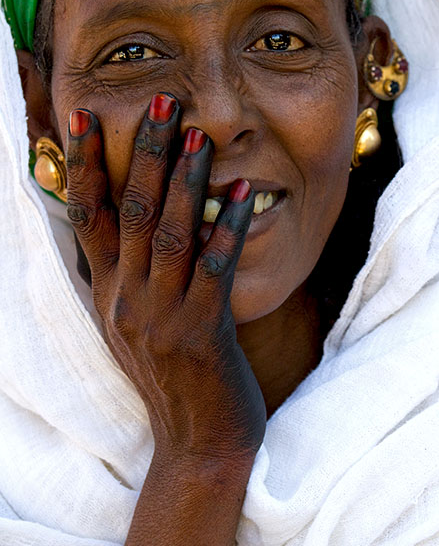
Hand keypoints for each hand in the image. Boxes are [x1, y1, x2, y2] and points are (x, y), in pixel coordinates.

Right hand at [65, 92, 265, 461]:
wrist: (195, 442)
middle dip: (145, 155)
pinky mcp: (201, 333)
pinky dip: (228, 229)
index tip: (85, 116)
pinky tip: (246, 195)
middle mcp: (126, 299)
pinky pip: (214, 271)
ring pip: (169, 236)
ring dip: (186, 182)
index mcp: (108, 291)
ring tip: (199, 136)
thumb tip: (138, 216)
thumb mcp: (135, 322)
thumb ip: (132, 273)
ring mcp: (160, 317)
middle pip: (131, 213)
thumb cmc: (171, 375)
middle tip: (161, 103)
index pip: (87, 217)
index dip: (85, 165)